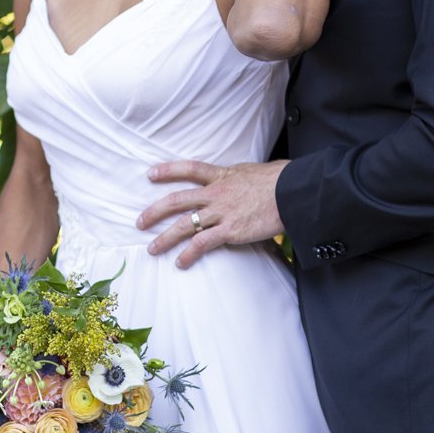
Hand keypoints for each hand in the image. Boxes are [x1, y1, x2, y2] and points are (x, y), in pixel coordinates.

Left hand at [138, 159, 287, 266]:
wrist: (293, 192)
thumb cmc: (281, 181)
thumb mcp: (253, 171)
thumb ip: (239, 177)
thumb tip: (240, 178)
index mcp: (222, 176)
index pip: (190, 169)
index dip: (168, 170)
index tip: (150, 174)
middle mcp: (216, 193)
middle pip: (177, 200)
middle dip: (155, 212)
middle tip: (140, 222)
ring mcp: (221, 212)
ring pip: (184, 225)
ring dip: (164, 238)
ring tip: (152, 249)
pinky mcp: (230, 231)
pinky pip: (202, 244)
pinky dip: (188, 254)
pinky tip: (180, 263)